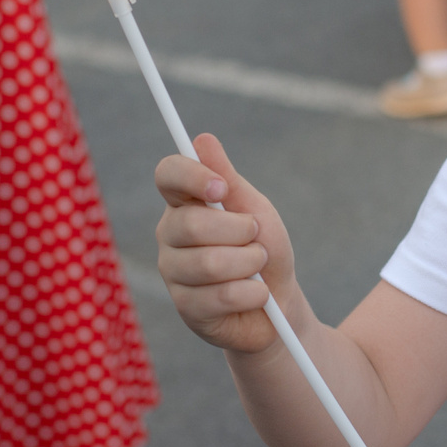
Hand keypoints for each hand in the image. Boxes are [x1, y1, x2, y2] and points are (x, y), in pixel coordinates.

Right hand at [155, 132, 298, 353]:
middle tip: (256, 238)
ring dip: (250, 264)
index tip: (221, 188)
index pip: (168, 175)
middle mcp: (170, 235)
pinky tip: (255, 294)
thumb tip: (203, 139)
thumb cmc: (264, 249)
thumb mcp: (253, 208)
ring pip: (209, 263)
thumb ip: (228, 177)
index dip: (192, 177)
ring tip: (258, 268)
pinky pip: (221, 296)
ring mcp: (174, 273)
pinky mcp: (186, 308)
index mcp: (184, 203)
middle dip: (240, 231)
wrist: (279, 303)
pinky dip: (253, 293)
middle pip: (191, 224)